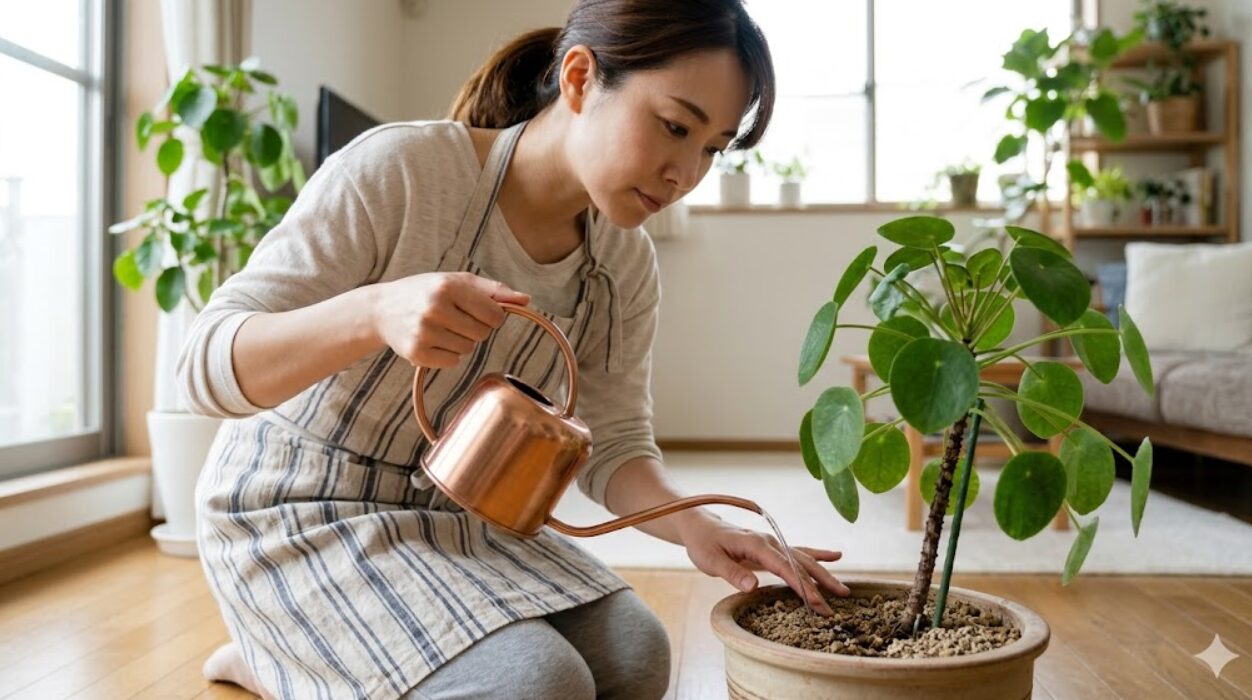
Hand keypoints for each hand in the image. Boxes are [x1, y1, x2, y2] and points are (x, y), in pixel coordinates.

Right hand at [370, 272, 530, 367]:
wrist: (381, 309)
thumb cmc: (425, 292)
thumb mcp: (457, 281)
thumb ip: (493, 290)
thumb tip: (526, 300)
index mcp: (448, 287)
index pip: (494, 315)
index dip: (493, 316)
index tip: (482, 312)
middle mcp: (435, 309)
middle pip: (483, 334)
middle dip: (476, 328)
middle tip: (456, 318)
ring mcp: (424, 333)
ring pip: (468, 349)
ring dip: (462, 341)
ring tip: (442, 327)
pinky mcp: (417, 353)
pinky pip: (453, 362)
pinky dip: (448, 354)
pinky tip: (432, 340)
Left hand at [679, 516, 849, 615]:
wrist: (701, 527)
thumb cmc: (704, 544)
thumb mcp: (710, 560)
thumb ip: (732, 572)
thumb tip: (753, 586)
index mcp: (756, 544)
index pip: (784, 567)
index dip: (801, 585)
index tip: (816, 602)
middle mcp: (769, 542)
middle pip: (800, 563)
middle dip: (820, 583)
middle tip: (837, 602)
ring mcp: (773, 543)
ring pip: (803, 559)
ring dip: (823, 574)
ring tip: (844, 590)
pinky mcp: (772, 548)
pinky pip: (798, 552)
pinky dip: (818, 554)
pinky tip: (836, 556)